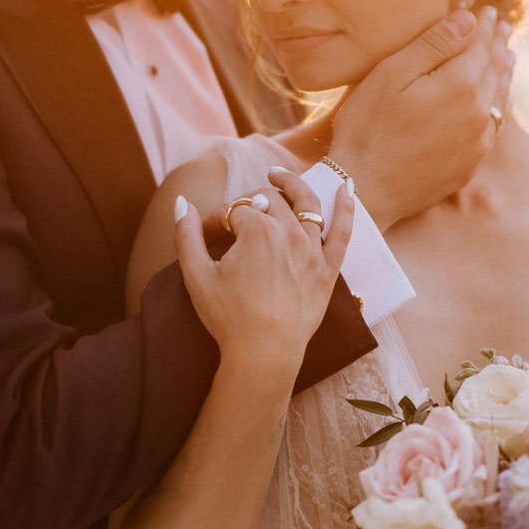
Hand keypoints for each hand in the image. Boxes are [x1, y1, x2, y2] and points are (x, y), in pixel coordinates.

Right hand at [172, 170, 353, 384]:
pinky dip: (347, 207)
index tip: (204, 236)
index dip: (215, 220)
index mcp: (256, 229)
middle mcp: (289, 232)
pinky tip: (348, 187)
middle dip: (246, 204)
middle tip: (232, 221)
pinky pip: (343, 232)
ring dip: (291, 185)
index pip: (233, 210)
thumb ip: (186, 235)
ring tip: (277, 176)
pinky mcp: (328, 269)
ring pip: (305, 203)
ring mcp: (312, 249)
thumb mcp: (196, 275)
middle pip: (267, 200)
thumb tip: (181, 203)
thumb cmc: (229, 317)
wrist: (264, 353)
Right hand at [329, 6, 513, 230]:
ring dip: (503, 72)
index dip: (484, 26)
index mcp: (461, 84)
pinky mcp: (471, 163)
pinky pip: (496, 126)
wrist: (365, 189)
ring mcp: (478, 141)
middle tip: (502, 27)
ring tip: (507, 55)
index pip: (479, 45)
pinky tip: (503, 100)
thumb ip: (434, 44)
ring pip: (500, 98)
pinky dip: (501, 105)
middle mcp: (479, 112)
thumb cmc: (369, 128)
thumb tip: (469, 20)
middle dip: (497, 45)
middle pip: (494, 69)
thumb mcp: (393, 74)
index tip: (489, 11)